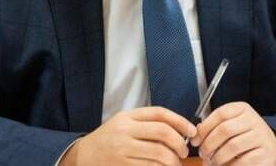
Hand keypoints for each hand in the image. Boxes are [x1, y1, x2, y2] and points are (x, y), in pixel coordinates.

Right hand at [60, 106, 196, 165]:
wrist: (83, 156)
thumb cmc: (108, 140)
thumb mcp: (123, 123)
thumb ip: (146, 123)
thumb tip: (179, 129)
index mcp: (127, 117)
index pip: (160, 114)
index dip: (180, 121)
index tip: (192, 131)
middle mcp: (125, 131)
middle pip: (163, 133)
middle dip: (180, 144)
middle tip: (184, 152)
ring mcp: (123, 150)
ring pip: (160, 154)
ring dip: (174, 162)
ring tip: (175, 164)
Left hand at [190, 102, 275, 165]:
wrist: (271, 150)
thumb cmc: (246, 138)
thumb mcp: (232, 125)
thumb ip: (215, 126)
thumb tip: (196, 135)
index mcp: (243, 109)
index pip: (220, 114)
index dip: (204, 128)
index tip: (195, 141)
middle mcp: (253, 120)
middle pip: (224, 130)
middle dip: (209, 145)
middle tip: (204, 155)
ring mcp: (261, 136)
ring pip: (232, 146)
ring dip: (218, 158)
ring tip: (213, 162)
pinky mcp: (266, 154)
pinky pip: (242, 161)